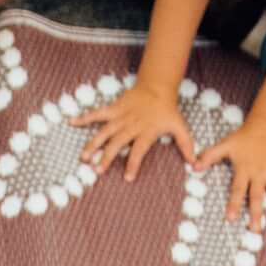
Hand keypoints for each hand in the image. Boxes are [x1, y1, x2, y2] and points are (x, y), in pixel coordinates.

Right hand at [75, 80, 191, 180]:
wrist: (157, 87)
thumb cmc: (167, 111)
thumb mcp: (180, 127)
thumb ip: (186, 145)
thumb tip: (194, 163)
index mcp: (146, 132)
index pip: (139, 151)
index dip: (133, 164)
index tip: (127, 178)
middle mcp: (131, 125)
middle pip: (117, 143)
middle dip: (107, 157)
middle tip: (98, 170)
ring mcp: (120, 117)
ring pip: (104, 131)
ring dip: (93, 144)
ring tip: (84, 157)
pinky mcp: (113, 109)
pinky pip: (97, 113)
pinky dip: (84, 118)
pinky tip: (72, 122)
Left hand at [198, 121, 265, 234]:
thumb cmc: (244, 138)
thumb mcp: (225, 144)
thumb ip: (210, 156)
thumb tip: (193, 166)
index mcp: (245, 170)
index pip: (237, 189)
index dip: (233, 203)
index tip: (230, 218)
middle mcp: (260, 174)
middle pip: (257, 196)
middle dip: (255, 213)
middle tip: (255, 230)